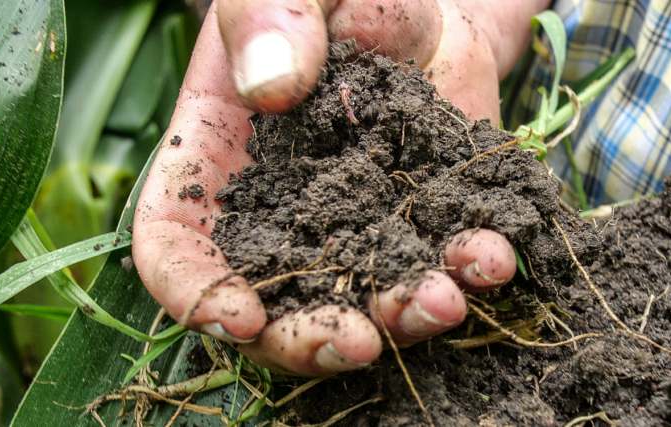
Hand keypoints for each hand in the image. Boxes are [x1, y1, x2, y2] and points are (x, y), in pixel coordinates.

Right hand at [131, 0, 547, 375]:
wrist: (418, 5)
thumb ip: (269, 19)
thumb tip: (272, 87)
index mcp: (217, 163)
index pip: (177, 245)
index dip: (197, 292)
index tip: (241, 317)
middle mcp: (284, 215)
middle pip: (277, 303)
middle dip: (315, 335)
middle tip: (360, 342)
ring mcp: (358, 227)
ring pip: (366, 298)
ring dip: (402, 314)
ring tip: (445, 299)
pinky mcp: (425, 222)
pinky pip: (442, 258)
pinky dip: (469, 266)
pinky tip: (493, 255)